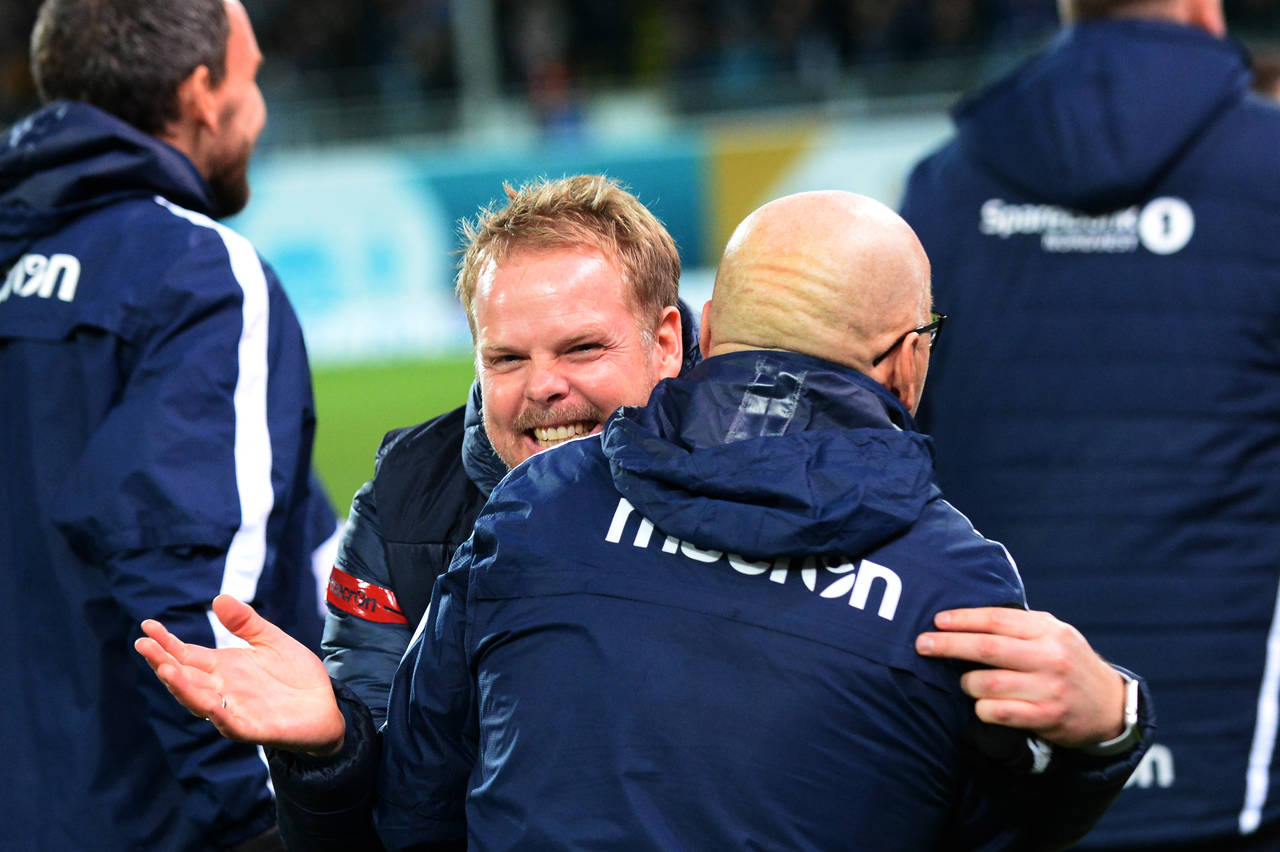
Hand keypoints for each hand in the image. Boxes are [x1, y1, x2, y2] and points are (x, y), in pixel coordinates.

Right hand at [135, 594, 345, 755]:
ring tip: (165, 669)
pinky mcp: (255, 729)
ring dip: (182, 687)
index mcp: (224, 668)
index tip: (147, 626)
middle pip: (185, 677)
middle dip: (163, 663)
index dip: (166, 643)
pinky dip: (219, 715)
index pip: (186, 655)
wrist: (327, 706)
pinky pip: (231, 724)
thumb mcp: (271, 640)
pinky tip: (209, 704)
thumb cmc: (296, 675)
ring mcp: (235, 710)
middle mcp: (223, 690)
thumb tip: (218, 598)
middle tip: (143, 645)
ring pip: (199, 702)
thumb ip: (246, 623)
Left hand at [915, 607, 1125, 748]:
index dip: (962, 619)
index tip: (938, 620)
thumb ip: (1019, 625)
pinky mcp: (1046, 717)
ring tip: (964, 682)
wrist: (1110, 706)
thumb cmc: (1068, 663)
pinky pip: (997, 712)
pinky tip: (982, 705)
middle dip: (948, 645)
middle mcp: (1049, 657)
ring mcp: (1048, 689)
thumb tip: (967, 617)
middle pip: (985, 649)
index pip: (996, 619)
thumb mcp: (1054, 634)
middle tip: (921, 644)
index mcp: (1048, 630)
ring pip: (986, 684)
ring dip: (966, 683)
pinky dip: (982, 708)